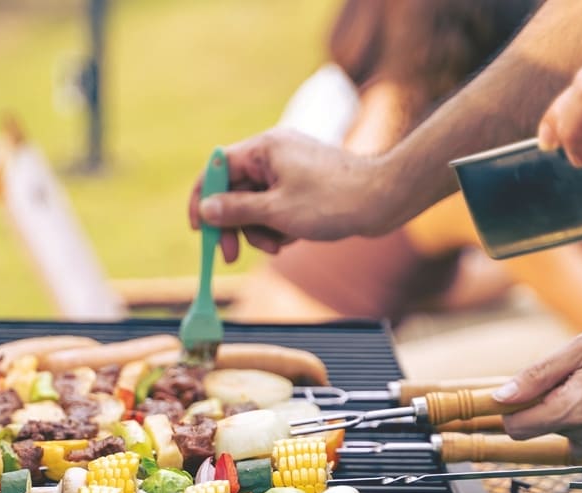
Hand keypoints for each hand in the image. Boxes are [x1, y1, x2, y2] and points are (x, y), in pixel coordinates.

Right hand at [187, 128, 393, 261]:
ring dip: (259, 230)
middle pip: (235, 191)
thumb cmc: (332, 201)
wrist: (382, 200)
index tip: (199, 228)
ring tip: (277, 246)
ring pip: (256, 204)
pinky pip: (276, 207)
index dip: (203, 198)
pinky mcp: (303, 186)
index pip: (217, 168)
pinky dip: (278, 226)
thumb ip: (236, 211)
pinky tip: (293, 240)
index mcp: (264, 148)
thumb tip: (206, 210)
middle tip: (229, 255)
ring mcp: (290, 169)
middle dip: (234, 225)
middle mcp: (274, 153)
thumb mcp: (276, 212)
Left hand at [492, 300, 581, 455]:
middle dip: (548, 404)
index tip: (515, 392)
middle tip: (573, 373)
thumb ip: (536, 377)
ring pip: (569, 434)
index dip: (511, 410)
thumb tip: (501, 397)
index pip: (518, 429)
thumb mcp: (580, 349)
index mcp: (575, 413)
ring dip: (570, 412)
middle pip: (544, 430)